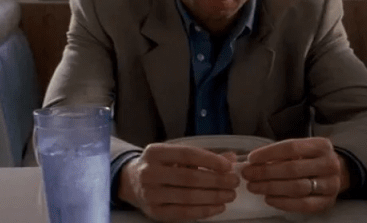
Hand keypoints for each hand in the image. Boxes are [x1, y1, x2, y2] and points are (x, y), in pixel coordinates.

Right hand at [119, 143, 240, 221]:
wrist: (132, 182)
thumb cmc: (161, 166)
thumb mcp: (177, 155)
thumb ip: (203, 157)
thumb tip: (232, 159)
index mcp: (155, 153)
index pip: (187, 154)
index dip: (210, 160)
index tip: (228, 166)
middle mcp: (149, 173)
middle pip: (189, 177)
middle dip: (216, 180)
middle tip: (234, 182)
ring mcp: (150, 194)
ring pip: (187, 197)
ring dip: (213, 197)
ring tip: (230, 195)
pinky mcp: (154, 212)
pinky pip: (183, 213)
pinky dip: (204, 211)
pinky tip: (218, 207)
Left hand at [241, 137, 346, 213]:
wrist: (334, 174)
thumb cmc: (310, 160)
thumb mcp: (302, 150)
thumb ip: (281, 153)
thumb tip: (253, 161)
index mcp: (322, 145)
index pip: (292, 147)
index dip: (269, 153)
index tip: (251, 158)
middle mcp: (330, 164)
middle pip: (292, 168)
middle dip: (265, 172)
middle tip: (248, 174)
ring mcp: (331, 185)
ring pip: (296, 187)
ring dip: (270, 187)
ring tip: (254, 186)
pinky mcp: (327, 202)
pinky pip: (302, 204)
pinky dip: (282, 202)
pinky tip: (268, 198)